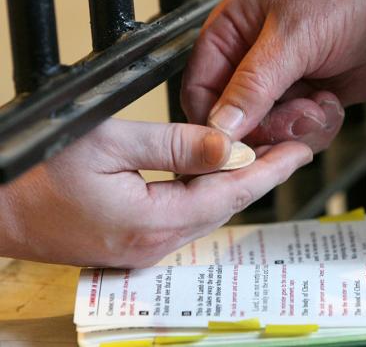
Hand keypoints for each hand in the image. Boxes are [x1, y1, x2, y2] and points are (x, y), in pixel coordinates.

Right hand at [0, 119, 311, 266]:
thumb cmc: (38, 172)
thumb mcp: (111, 142)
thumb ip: (175, 145)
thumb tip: (228, 147)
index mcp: (154, 221)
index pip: (230, 193)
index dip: (269, 170)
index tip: (299, 152)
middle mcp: (155, 244)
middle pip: (225, 206)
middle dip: (261, 176)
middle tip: (290, 149)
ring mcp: (145, 249)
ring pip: (208, 213)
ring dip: (236, 185)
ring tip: (262, 157)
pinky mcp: (135, 244)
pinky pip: (186, 218)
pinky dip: (209, 195)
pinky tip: (217, 176)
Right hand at [181, 0, 365, 148]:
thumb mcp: (294, 37)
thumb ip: (252, 84)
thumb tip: (220, 125)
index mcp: (233, 33)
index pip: (200, 88)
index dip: (215, 122)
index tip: (233, 144)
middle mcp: (253, 61)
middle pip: (235, 118)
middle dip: (266, 127)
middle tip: (293, 118)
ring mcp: (283, 83)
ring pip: (268, 131)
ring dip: (295, 128)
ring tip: (318, 104)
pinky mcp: (308, 100)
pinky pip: (298, 132)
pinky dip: (316, 127)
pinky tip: (330, 104)